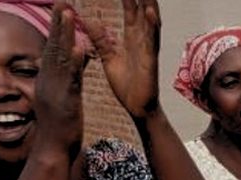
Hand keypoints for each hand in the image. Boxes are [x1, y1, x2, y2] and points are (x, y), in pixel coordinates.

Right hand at [34, 3, 85, 156]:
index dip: (57, 28)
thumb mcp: (68, 96)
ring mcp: (55, 90)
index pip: (53, 49)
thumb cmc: (61, 125)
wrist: (54, 149)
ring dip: (64, 35)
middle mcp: (49, 81)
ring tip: (67, 12)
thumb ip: (74, 74)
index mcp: (49, 80)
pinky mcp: (65, 102)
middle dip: (58, 23)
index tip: (61, 7)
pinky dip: (73, 62)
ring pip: (60, 58)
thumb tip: (79, 53)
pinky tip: (77, 46)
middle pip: (54, 47)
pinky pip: (70, 79)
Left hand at [86, 0, 160, 118]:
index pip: (130, 11)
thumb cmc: (126, 86)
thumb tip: (88, 22)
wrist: (136, 108)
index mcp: (132, 39)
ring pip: (150, 21)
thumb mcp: (109, 59)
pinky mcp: (150, 61)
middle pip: (143, 10)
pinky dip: (152, 26)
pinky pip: (152, 41)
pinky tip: (150, 12)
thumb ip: (101, 40)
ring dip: (149, 3)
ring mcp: (148, 49)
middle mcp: (142, 40)